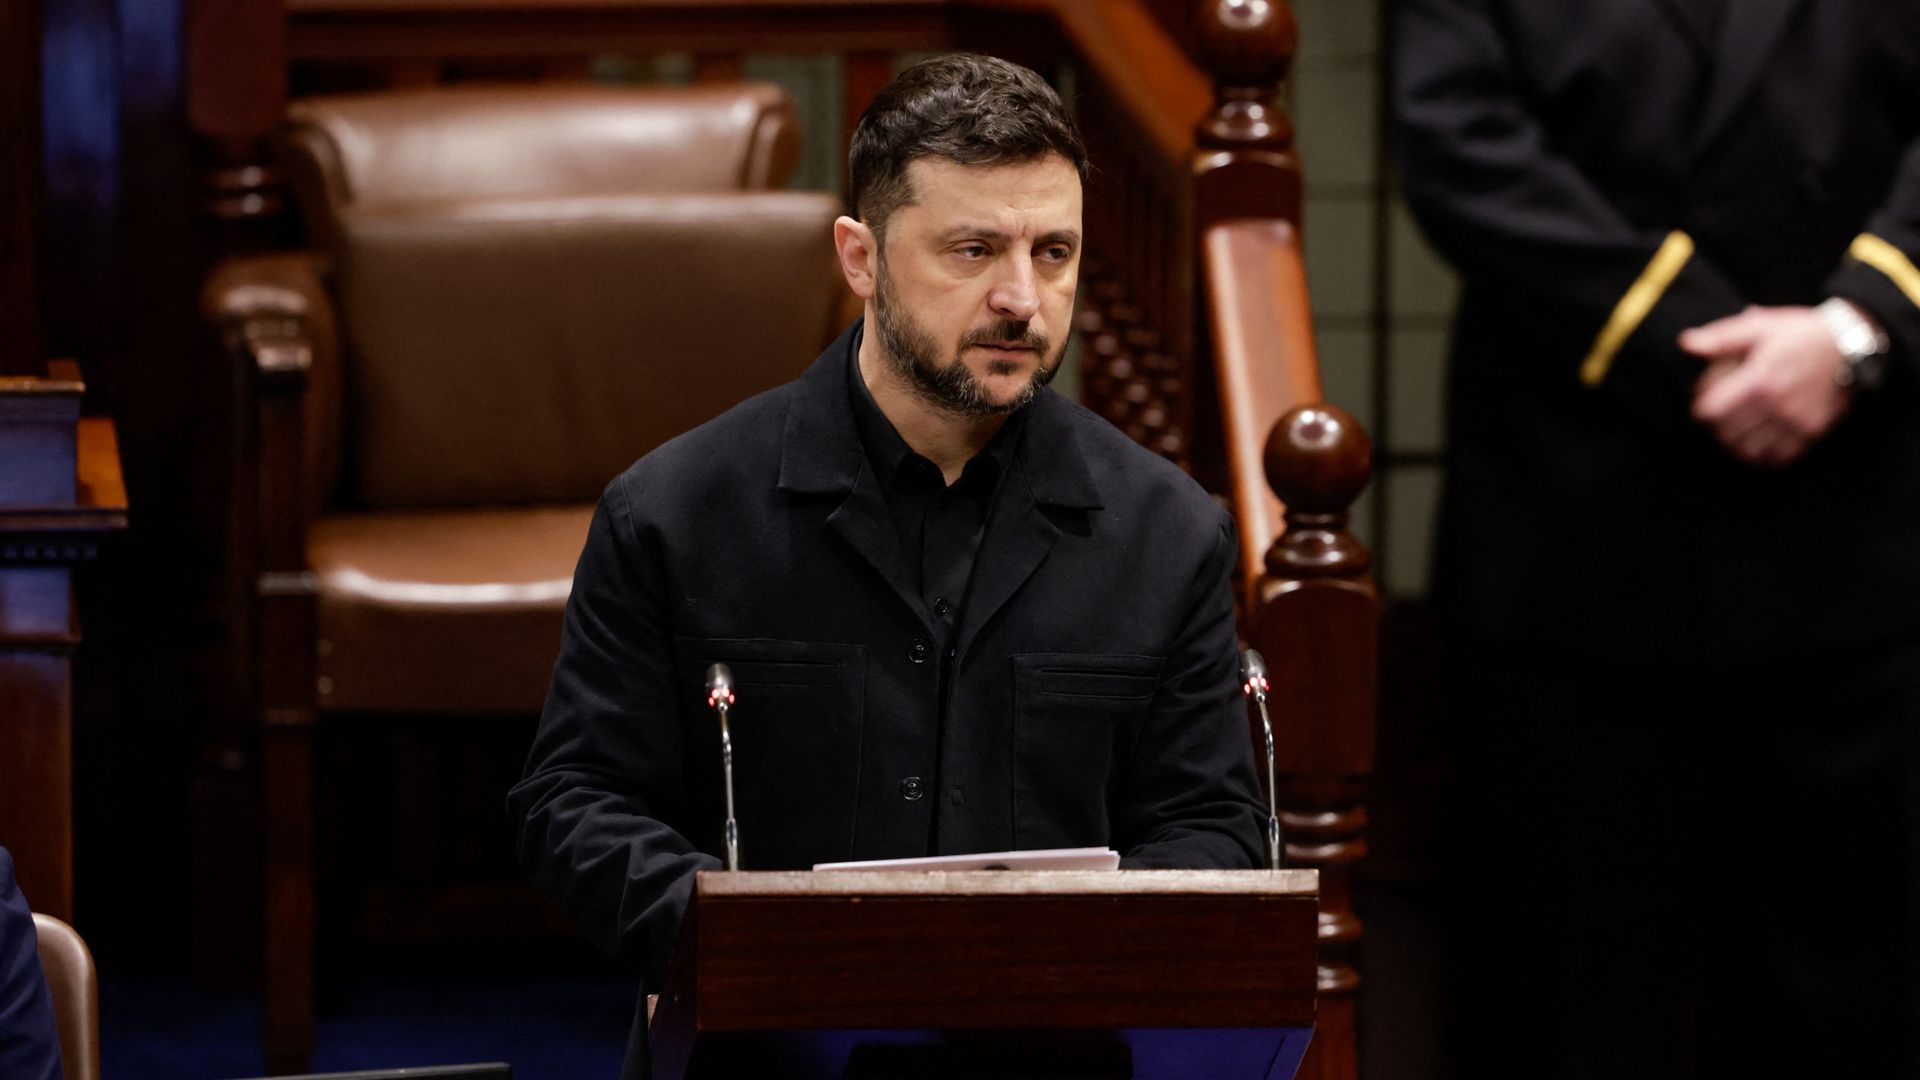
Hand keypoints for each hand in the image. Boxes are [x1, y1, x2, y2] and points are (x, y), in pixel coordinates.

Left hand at [1681, 306, 1849, 466]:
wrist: (1850, 345)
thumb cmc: (1800, 333)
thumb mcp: (1760, 326)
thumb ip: (1721, 338)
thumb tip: (1686, 343)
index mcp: (1760, 379)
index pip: (1712, 411)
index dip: (1700, 407)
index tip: (1702, 400)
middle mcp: (1778, 405)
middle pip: (1727, 433)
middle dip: (1715, 426)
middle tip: (1717, 416)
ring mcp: (1796, 421)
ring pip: (1750, 450)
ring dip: (1735, 443)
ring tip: (1733, 431)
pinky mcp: (1811, 431)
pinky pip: (1778, 457)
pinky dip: (1761, 455)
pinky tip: (1755, 444)